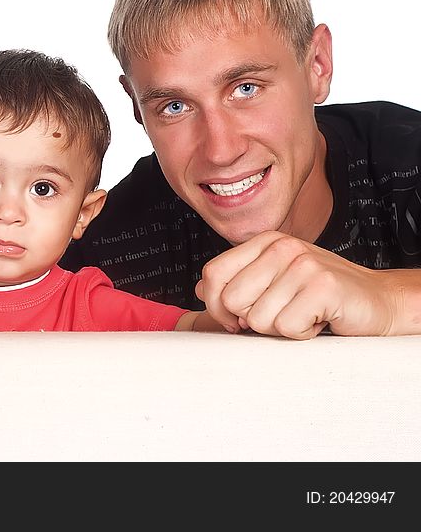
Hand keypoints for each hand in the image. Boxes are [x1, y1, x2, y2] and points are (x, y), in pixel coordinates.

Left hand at [195, 231, 397, 338]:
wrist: (376, 301)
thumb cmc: (319, 295)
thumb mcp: (273, 282)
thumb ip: (237, 283)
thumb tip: (199, 290)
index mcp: (264, 242)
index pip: (212, 274)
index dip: (215, 305)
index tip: (235, 320)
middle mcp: (282, 246)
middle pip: (231, 300)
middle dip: (250, 320)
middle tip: (280, 315)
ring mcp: (303, 263)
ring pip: (257, 318)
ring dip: (280, 328)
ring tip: (302, 314)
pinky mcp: (323, 286)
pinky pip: (286, 327)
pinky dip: (301, 334)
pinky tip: (317, 320)